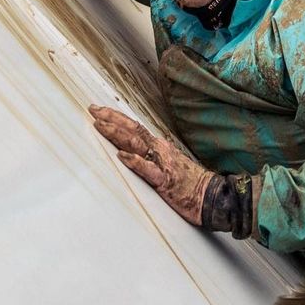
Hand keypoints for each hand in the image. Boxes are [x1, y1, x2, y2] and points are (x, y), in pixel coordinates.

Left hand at [90, 105, 209, 224]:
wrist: (211, 196)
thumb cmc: (190, 183)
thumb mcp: (169, 164)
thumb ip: (152, 157)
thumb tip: (132, 153)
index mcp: (159, 146)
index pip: (135, 127)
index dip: (117, 118)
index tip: (100, 110)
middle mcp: (159, 150)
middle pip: (133, 130)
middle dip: (111, 119)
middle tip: (93, 109)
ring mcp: (162, 163)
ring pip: (136, 144)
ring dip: (117, 134)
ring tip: (100, 126)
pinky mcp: (165, 181)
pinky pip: (148, 169)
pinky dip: (134, 161)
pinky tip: (121, 156)